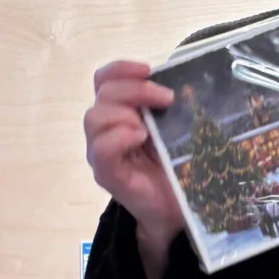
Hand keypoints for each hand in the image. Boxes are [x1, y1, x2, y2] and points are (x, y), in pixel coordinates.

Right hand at [83, 61, 182, 277]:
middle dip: (135, 89)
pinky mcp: (108, 174)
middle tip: (166, 99)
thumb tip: (183, 83)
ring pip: (95, 117)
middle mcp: (106, 128)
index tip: (148, 69)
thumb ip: (170, 106)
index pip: (106, 79)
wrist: (179, 210)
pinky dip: (119, 136)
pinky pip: (101, 148)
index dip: (122, 68)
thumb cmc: (179, 165)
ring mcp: (103, 152)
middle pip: (103, 93)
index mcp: (122, 111)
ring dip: (125, 112)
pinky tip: (139, 137)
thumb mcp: (178, 128)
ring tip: (149, 126)